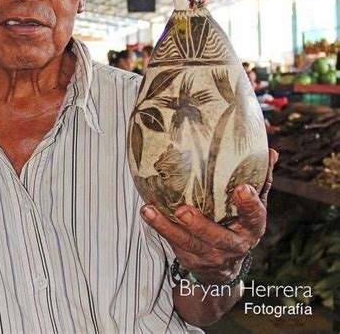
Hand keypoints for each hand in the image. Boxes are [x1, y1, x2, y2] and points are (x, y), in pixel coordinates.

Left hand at [140, 148, 277, 284]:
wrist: (224, 266)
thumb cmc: (238, 222)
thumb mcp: (252, 206)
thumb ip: (261, 180)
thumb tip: (271, 151)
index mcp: (251, 228)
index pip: (254, 216)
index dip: (249, 204)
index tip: (242, 188)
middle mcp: (233, 245)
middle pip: (217, 238)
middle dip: (200, 225)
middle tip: (183, 211)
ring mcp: (210, 255)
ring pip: (188, 243)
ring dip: (166, 227)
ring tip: (149, 211)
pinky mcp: (191, 259)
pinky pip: (174, 244)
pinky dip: (159, 228)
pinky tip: (147, 212)